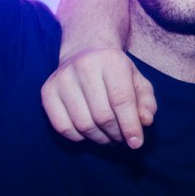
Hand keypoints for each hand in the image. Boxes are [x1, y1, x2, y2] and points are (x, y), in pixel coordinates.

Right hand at [40, 48, 155, 147]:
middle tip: (122, 139)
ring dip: (100, 139)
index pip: (122, 101)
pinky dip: (80, 138)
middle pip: (102, 116)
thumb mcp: (138, 82)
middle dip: (116, 134)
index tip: (136, 144)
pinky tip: (91, 132)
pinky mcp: (47, 91)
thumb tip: (145, 121)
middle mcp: (84, 66)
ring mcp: (62, 78)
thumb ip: (146, 102)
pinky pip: (63, 128)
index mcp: (111, 60)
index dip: (130, 126)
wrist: (85, 51)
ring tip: (109, 137)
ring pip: (83, 125)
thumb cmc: (117, 72)